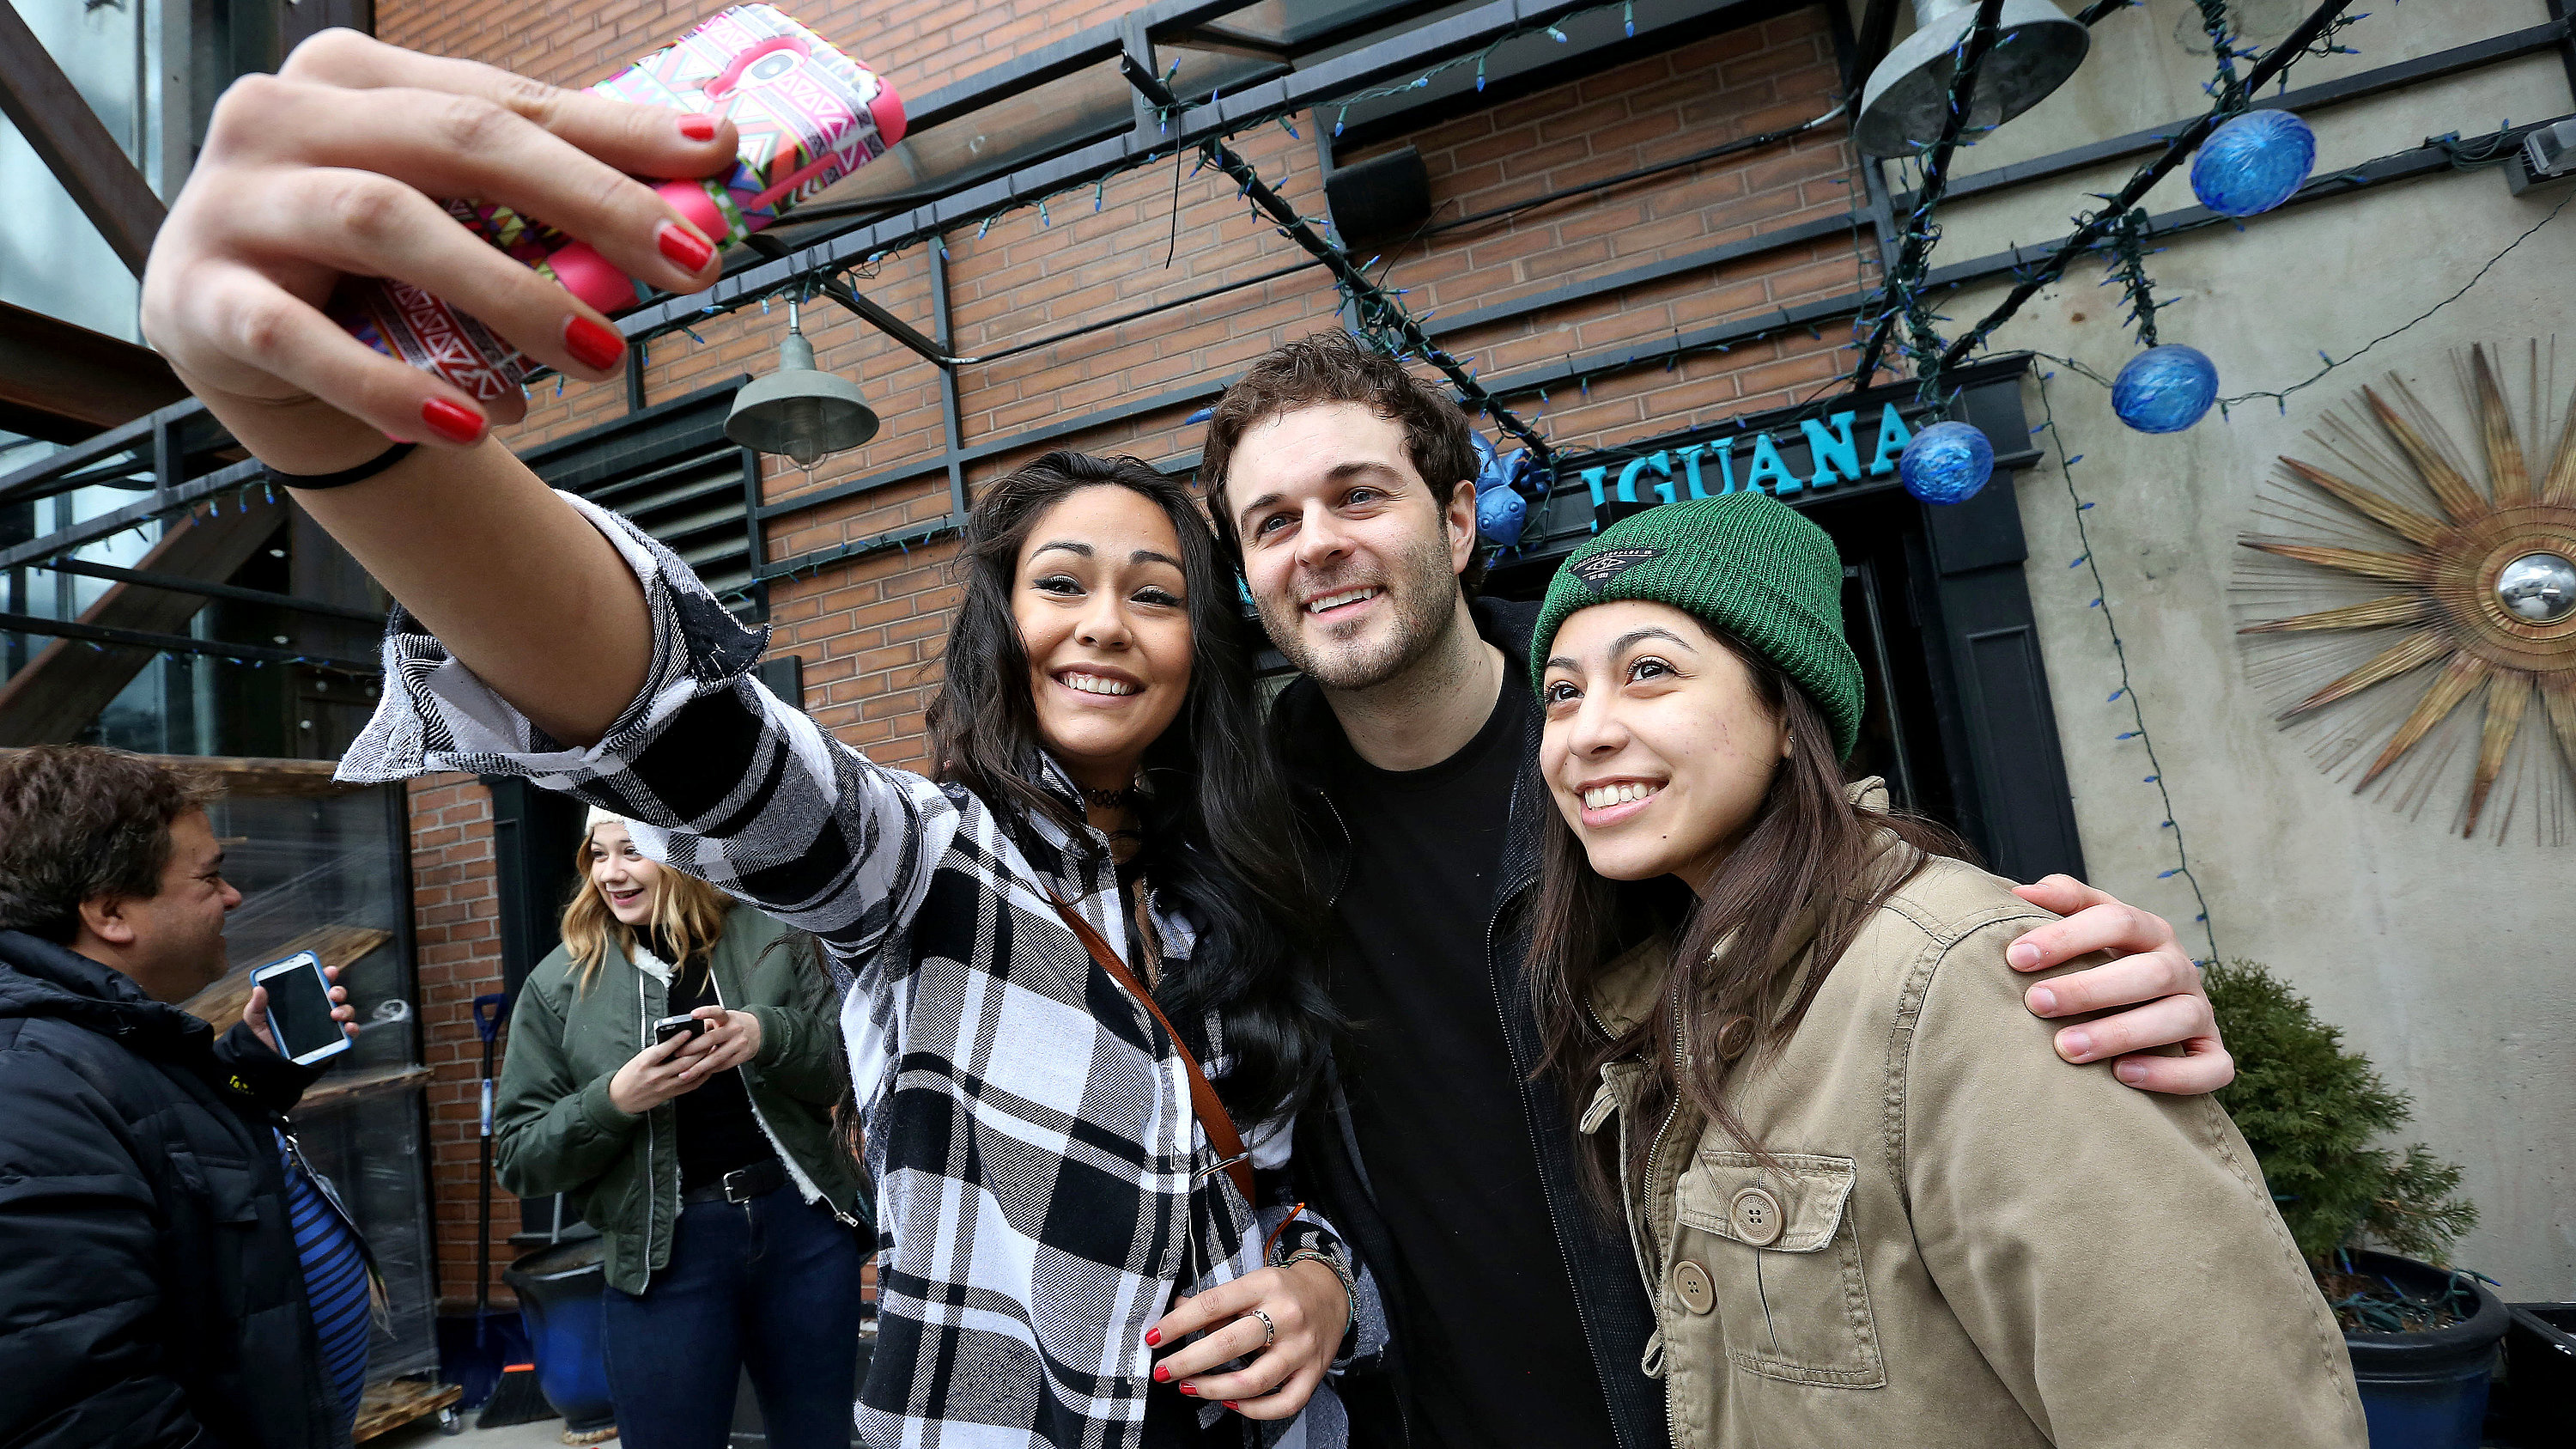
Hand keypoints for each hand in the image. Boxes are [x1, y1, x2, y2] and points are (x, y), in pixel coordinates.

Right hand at [139, 29, 735, 470]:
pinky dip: (391, 386)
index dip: (615, 133)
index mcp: (354, 76)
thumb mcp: (454, 211)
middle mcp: (282, 117)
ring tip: (603, 356)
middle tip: (687, 263)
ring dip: (508, 295)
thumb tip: (705, 155)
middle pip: (457, 143)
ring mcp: (232, 203)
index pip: (504, 100)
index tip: (716, 164)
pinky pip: (302, 340)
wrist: (241, 342)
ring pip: (385, 222)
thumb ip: (554, 189)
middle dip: (587, 202)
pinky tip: (471, 426)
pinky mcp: (201, 298)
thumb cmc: (366, 263)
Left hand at [245, 962, 358, 1055]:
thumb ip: (256, 1006)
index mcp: (301, 1003)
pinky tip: (347, 1028)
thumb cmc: (265, 1042)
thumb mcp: (255, 1022)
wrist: (271, 1068)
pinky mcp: (333, 1043)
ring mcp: (327, 1027)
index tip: (328, 971)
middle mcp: (317, 1013)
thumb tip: (258, 989)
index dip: (325, 975)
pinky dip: (352, 1029)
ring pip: (345, 1012)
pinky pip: (348, 1034)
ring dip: (345, 1009)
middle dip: (338, 991)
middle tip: (332, 993)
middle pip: (335, 996)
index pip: (316, 985)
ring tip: (336, 1014)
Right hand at [607, 1028, 716, 1113]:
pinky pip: (690, 1085)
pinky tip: (708, 1068)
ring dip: (702, 1062)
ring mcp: (664, 1086)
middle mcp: (655, 1075)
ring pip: (689, 1073)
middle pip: (682, 1062)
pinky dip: (701, 1076)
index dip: (677, 1040)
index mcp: (645, 1063)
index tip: (688, 1031)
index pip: (663, 1050)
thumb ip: (657, 1051)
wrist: (620, 1099)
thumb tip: (677, 1040)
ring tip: (712, 1051)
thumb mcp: (639, 1059)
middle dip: (697, 1051)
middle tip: (708, 1040)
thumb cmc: (630, 1075)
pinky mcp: (670, 1094)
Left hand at [672, 1006, 760, 1085]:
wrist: (759, 1031)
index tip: (692, 1015)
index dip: (705, 1012)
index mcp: (727, 1018)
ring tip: (684, 1073)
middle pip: (710, 1039)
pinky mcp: (742, 1056)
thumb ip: (707, 1025)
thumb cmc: (735, 1025)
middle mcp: (734, 1029)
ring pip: (716, 1057)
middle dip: (691, 1048)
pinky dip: (710, 1070)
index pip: (717, 1012)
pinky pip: (723, 1065)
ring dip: (698, 1067)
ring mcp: (739, 1043)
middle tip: (677, 1053)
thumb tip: (687, 1035)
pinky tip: (700, 1074)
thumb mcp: (723, 1019)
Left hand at [1146, 1259, 1348, 1418]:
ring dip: (1213, 1389)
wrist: (1332, 1293)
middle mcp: (1286, 1315)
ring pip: (1253, 1381)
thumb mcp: (1250, 1284)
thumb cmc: (1282, 1290)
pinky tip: (1230, 1403)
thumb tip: (1174, 1312)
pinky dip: (1253, 1410)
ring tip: (1189, 1388)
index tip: (1153, 1337)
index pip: (1212, 1304)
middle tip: (1163, 1371)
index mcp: (1265, 1285)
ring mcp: (1301, 1348)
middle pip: (1229, 1344)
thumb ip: (1214, 1302)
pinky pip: (1283, 1403)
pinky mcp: (1314, 1373)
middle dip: (1188, 1362)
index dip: (1178, 1324)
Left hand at [2008, 876, 2230, 1093]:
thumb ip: (2062, 901)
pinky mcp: (2213, 1055)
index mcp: (2151, 931)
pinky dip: (2170, 1074)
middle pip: (2149, 972)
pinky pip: (2211, 1067)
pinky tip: (2121, 1075)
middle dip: (2089, 989)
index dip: (2068, 937)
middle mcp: (2181, 968)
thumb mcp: (2087, 924)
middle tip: (2037, 1003)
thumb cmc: (2103, 961)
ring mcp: (2201, 1012)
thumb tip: (2021, 892)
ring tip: (2066, 1048)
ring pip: (2179, 1018)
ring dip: (2120, 1034)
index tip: (2017, 957)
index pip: (2118, 921)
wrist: (2147, 1010)